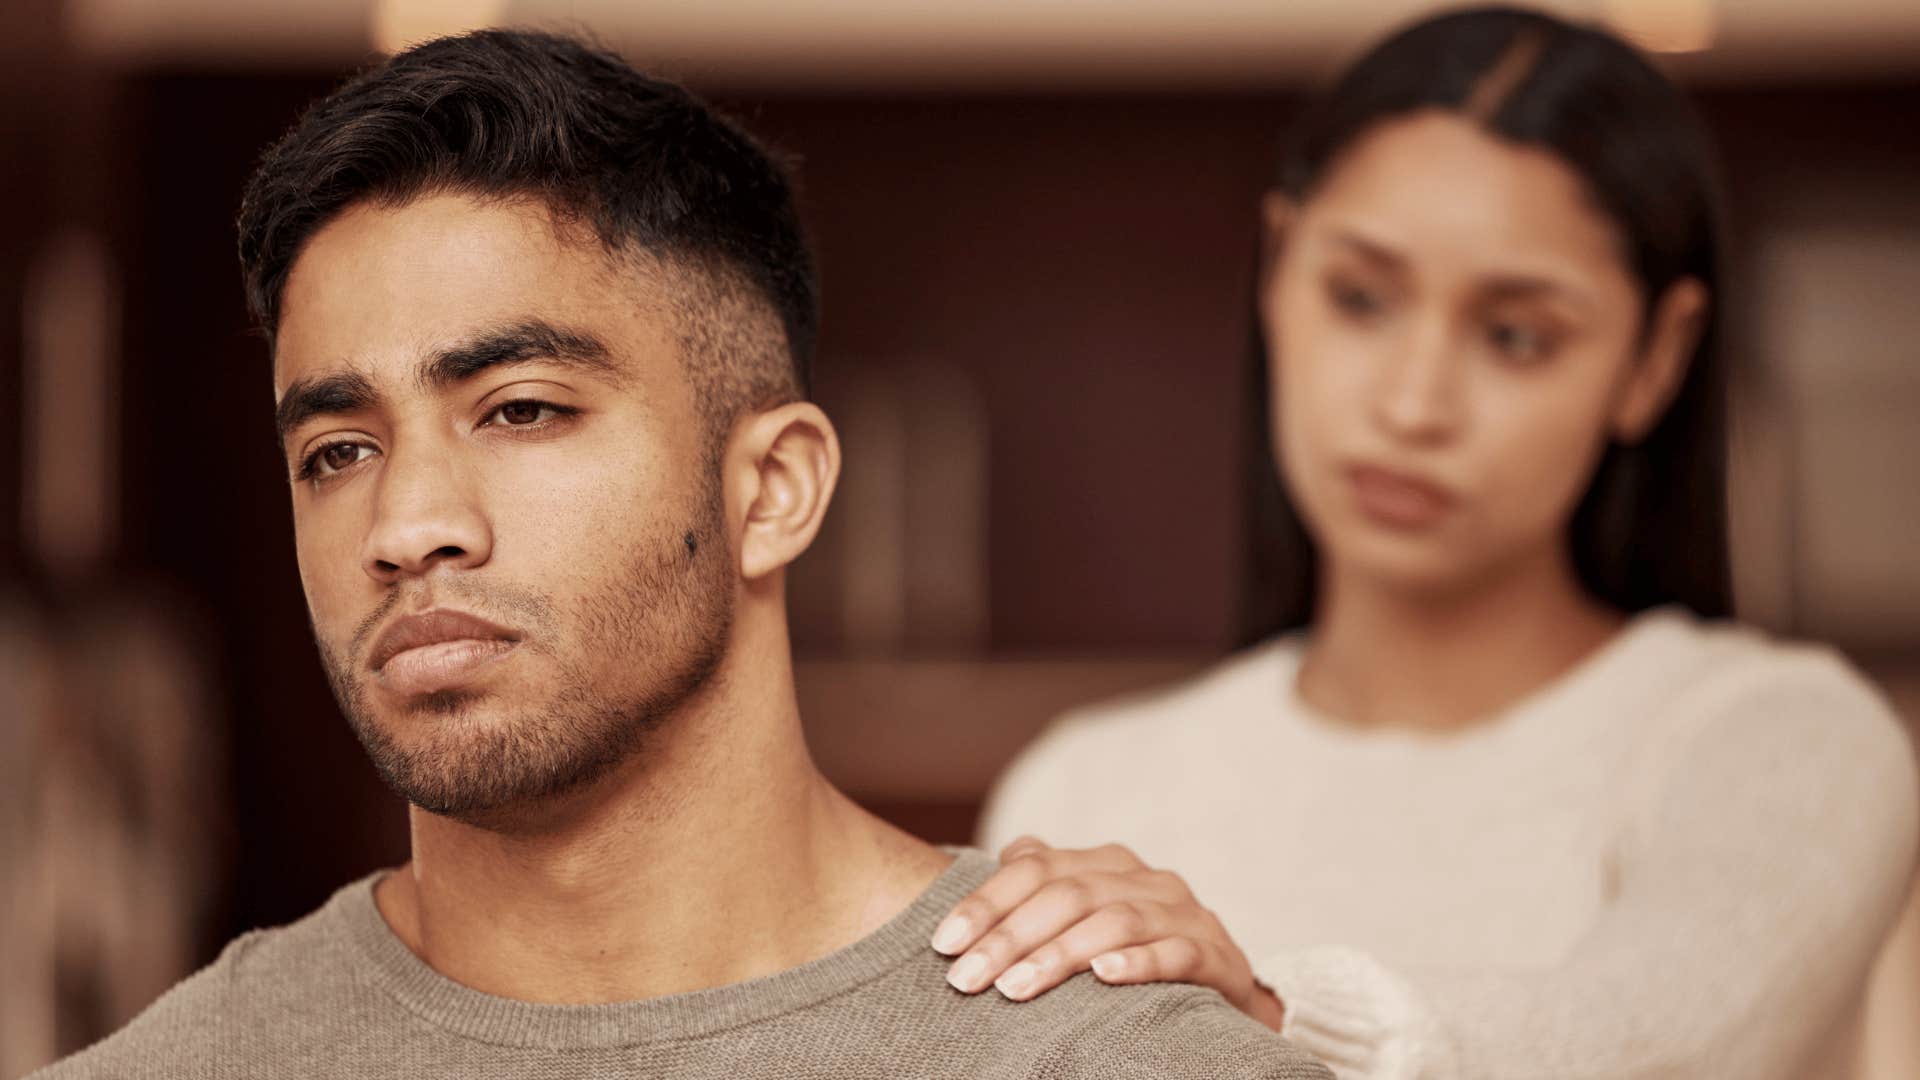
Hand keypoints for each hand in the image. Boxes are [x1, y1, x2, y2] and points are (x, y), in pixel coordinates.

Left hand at [932, 837, 1285, 1029]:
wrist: (1224, 987)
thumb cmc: (1137, 950)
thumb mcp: (1089, 914)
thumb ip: (1045, 886)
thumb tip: (992, 859)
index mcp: (1106, 862)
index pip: (1036, 867)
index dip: (986, 902)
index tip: (943, 943)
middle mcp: (1144, 878)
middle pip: (1067, 895)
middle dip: (1009, 938)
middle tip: (965, 979)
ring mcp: (1183, 913)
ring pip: (1114, 922)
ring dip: (1059, 956)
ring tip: (1014, 988)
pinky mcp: (1215, 954)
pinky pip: (1175, 954)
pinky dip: (1138, 963)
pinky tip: (1103, 977)